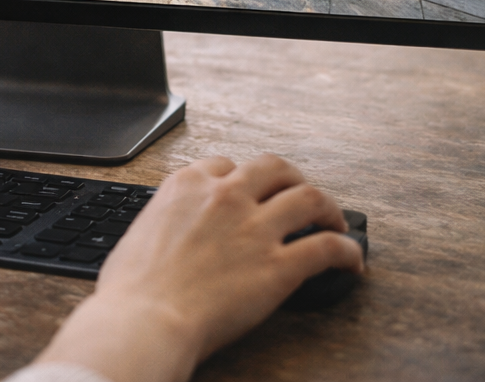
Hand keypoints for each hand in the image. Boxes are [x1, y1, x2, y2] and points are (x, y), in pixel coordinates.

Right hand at [36, 154, 364, 381]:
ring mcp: (255, 228)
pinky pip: (328, 248)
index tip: (248, 191)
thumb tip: (172, 231)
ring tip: (335, 220)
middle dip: (291, 178)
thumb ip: (165, 220)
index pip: (225, 165)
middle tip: (299, 194)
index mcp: (186, 186)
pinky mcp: (280, 266)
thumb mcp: (139, 232)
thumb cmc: (132, 289)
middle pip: (274, 167)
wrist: (145, 319)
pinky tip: (352, 261)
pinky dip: (348, 251)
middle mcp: (225, 196)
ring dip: (328, 206)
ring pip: (309, 196)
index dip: (241, 178)